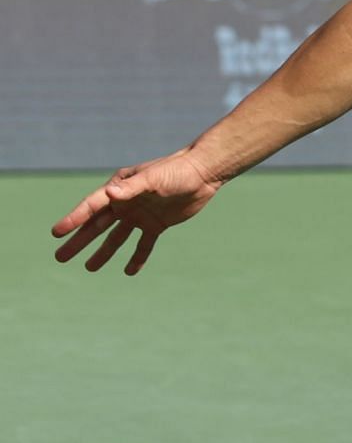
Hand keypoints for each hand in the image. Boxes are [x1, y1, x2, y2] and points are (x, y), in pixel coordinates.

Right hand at [53, 149, 221, 274]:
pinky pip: (143, 244)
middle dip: (79, 241)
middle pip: (98, 226)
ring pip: (117, 238)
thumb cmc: (176, 171)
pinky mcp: (157, 224)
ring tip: (88, 268)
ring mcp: (140, 215)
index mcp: (120, 188)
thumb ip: (132, 188)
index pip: (92, 206)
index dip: (74, 219)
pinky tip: (129, 271)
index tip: (57, 233)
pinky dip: (137, 257)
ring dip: (103, 252)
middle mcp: (126, 203)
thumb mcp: (154, 178)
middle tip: (60, 257)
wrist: (203, 173)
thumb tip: (109, 192)